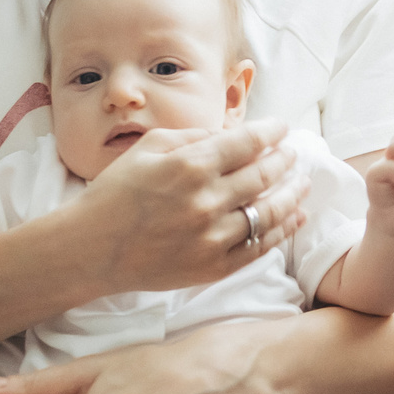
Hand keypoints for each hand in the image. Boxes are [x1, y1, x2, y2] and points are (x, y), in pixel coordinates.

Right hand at [77, 120, 311, 292]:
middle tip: (292, 154)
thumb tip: (229, 133)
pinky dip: (282, 230)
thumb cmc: (114, 193)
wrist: (91, 249)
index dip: (271, 132)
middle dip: (284, 160)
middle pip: (264, 175)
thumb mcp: (148, 148)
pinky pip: (259, 246)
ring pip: (269, 212)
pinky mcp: (214, 266)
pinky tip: (295, 217)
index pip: (247, 142)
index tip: (282, 128)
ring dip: (292, 194)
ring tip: (302, 183)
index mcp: (190, 165)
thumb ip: (193, 136)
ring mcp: (213, 236)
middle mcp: (206, 200)